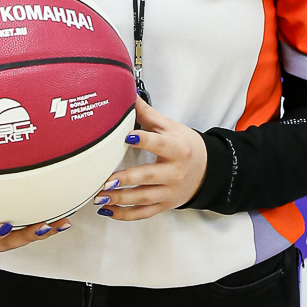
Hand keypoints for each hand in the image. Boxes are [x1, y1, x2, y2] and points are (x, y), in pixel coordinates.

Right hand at [0, 200, 71, 254]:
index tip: (4, 226)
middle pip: (5, 243)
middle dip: (24, 236)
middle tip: (40, 226)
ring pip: (21, 239)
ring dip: (40, 232)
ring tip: (57, 224)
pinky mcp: (11, 232)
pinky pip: (28, 232)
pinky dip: (45, 228)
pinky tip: (63, 222)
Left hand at [93, 100, 206, 220]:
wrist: (207, 171)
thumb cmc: (185, 146)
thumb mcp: (171, 127)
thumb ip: (148, 114)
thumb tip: (128, 92)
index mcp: (177, 149)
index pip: (159, 144)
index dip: (144, 140)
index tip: (126, 136)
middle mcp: (174, 172)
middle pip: (148, 177)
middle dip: (126, 180)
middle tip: (105, 181)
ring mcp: (169, 192)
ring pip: (143, 198)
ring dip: (119, 199)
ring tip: (99, 197)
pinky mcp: (164, 205)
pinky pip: (143, 213)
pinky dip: (124, 214)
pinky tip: (107, 210)